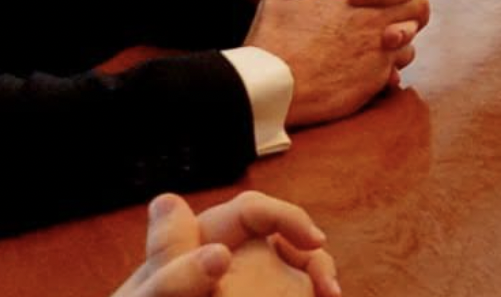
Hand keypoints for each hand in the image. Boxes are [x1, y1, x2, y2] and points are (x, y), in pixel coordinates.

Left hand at [112, 190, 336, 296]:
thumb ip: (172, 276)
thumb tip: (218, 252)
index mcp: (194, 242)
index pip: (250, 212)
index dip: (285, 217)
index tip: (312, 240)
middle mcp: (222, 257)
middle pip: (282, 237)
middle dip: (311, 254)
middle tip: (326, 286)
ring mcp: (239, 284)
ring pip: (294, 267)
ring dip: (316, 278)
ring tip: (328, 296)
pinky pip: (291, 291)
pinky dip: (309, 293)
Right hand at [244, 0, 427, 126]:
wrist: (274, 89)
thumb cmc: (273, 42)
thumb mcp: (274, 0)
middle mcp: (373, 17)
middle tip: (404, 2)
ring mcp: (378, 48)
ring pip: (411, 31)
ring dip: (404, 30)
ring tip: (390, 34)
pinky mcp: (376, 76)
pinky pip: (398, 64)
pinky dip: (392, 62)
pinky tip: (379, 65)